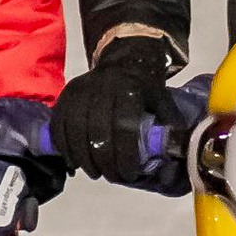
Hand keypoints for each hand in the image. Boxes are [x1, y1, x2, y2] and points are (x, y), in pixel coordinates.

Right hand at [49, 31, 177, 185]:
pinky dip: (65, 147)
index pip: (124, 128)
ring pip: (76, 130)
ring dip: (84, 158)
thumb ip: (168, 128)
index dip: (125, 155)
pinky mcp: (66, 93)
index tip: (130, 174)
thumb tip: (175, 156)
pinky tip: (75, 161)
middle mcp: (103, 87)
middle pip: (98, 132)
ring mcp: (81, 89)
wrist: (125, 59)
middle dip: (104, 161)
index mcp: (130, 89)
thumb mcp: (164, 102)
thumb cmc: (146, 88)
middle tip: (112, 176)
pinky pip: (60, 125)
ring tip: (95, 172)